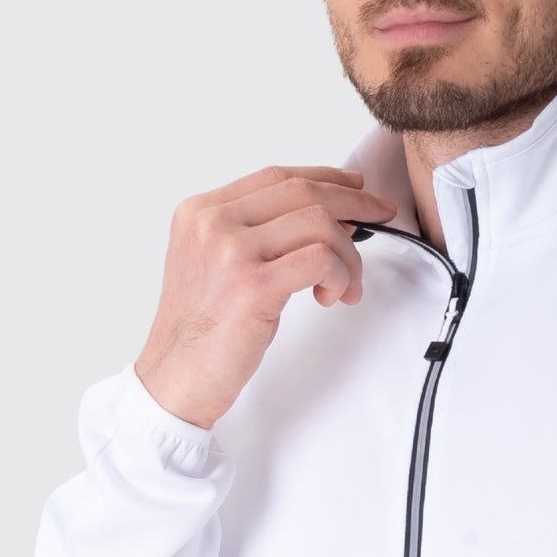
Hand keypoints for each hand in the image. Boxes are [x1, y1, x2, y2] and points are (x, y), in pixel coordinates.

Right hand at [134, 165, 398, 429]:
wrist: (175, 379)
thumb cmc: (202, 332)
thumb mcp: (217, 266)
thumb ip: (257, 235)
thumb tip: (327, 216)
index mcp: (200, 212)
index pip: (276, 177)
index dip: (325, 178)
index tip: (356, 187)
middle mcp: (212, 223)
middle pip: (301, 191)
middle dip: (353, 202)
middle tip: (382, 217)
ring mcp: (230, 251)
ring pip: (319, 223)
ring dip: (348, 255)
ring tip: (346, 287)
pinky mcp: (253, 285)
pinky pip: (321, 259)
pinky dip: (341, 275)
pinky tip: (333, 297)